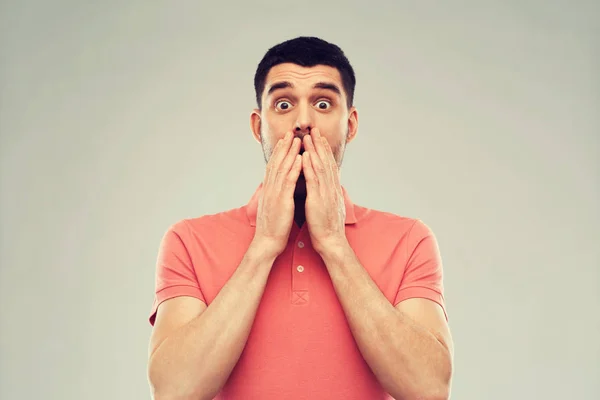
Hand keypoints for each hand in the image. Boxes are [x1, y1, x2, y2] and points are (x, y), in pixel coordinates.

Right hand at [253, 131, 302, 256]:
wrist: (267, 242)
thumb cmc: (273, 227)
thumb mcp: (273, 207)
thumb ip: (275, 195)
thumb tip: (278, 188)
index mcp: (269, 190)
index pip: (273, 166)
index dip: (279, 152)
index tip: (285, 140)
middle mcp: (270, 188)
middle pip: (276, 162)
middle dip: (284, 147)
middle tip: (290, 132)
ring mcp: (275, 193)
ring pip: (282, 168)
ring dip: (290, 152)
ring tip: (297, 139)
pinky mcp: (281, 201)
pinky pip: (288, 181)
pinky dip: (294, 168)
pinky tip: (300, 158)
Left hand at [301, 128, 346, 254]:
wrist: (331, 241)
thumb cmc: (327, 226)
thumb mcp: (328, 205)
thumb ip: (326, 193)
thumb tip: (325, 186)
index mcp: (332, 189)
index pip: (329, 165)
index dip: (324, 150)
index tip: (319, 138)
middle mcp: (331, 187)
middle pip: (326, 161)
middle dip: (319, 144)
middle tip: (314, 129)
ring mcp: (325, 192)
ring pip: (320, 166)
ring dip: (314, 150)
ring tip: (308, 137)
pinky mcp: (318, 199)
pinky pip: (313, 180)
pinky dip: (308, 167)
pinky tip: (304, 156)